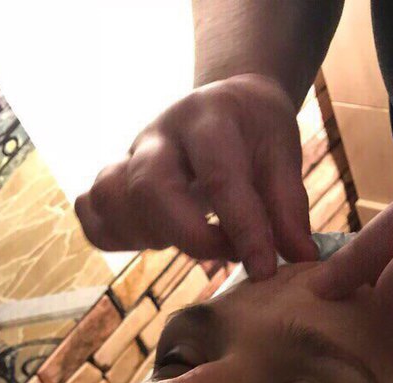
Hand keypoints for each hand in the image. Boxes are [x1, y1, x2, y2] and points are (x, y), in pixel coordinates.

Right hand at [74, 72, 317, 279]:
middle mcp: (159, 134)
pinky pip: (91, 210)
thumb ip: (288, 206)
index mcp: (209, 118)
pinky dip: (114, 234)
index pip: (220, 177)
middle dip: (188, 235)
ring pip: (113, 198)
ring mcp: (129, 156)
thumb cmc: (255, 132)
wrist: (223, 103)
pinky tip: (153, 240)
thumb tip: (300, 258)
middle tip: (225, 256)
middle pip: (149, 186)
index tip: (265, 269)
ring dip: (150, 235)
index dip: (243, 230)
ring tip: (191, 241)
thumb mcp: (282, 152)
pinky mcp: (114, 179)